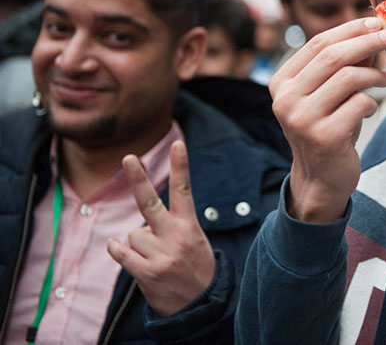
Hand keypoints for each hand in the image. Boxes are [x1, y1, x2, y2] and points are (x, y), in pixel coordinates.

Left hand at [107, 140, 215, 316]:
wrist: (201, 306)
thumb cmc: (194, 266)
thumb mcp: (194, 240)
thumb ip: (172, 224)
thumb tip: (141, 219)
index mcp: (190, 226)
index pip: (184, 190)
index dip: (181, 166)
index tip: (178, 143)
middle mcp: (175, 238)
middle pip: (150, 202)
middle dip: (138, 179)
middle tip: (128, 157)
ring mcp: (159, 256)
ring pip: (133, 233)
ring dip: (139, 243)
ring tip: (155, 256)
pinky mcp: (145, 273)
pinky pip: (120, 251)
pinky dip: (119, 250)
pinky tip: (131, 255)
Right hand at [270, 17, 385, 222]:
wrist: (321, 178)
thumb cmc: (328, 128)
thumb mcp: (330, 94)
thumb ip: (345, 64)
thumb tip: (372, 30)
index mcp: (281, 82)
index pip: (317, 43)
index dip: (349, 29)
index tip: (375, 22)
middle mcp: (285, 99)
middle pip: (333, 56)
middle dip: (368, 41)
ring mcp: (302, 118)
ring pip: (349, 77)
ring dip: (374, 74)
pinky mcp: (324, 136)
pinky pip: (360, 103)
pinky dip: (372, 101)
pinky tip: (371, 108)